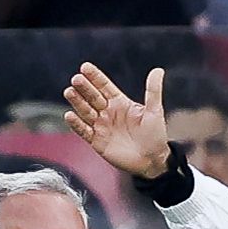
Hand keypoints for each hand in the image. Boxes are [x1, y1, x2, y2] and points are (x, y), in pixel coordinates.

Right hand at [62, 62, 173, 180]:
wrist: (152, 161)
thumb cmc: (155, 136)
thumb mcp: (155, 111)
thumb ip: (153, 91)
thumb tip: (158, 70)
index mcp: (120, 102)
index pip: (104, 86)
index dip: (95, 77)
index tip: (85, 67)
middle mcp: (108, 112)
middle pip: (93, 97)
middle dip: (84, 88)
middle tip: (76, 79)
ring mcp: (101, 126)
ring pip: (86, 111)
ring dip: (77, 102)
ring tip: (69, 92)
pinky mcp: (97, 141)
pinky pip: (84, 131)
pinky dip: (76, 124)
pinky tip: (70, 115)